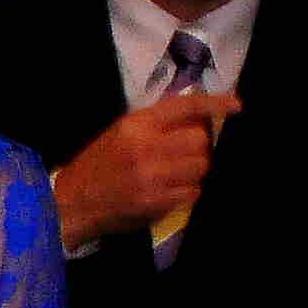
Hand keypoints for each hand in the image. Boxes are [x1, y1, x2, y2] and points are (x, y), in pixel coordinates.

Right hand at [52, 93, 237, 247]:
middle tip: (185, 154)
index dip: (214, 104)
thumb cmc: (96, 166)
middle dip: (198, 148)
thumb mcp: (120, 134)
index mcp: (135, 125)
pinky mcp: (156, 202)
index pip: (184, 107)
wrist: (70, 203)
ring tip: (175, 175)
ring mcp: (152, 177)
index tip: (237, 105)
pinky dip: (186, 192)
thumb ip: (155, 123)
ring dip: (194, 171)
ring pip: (200, 167)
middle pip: (199, 141)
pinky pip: (192, 193)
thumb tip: (196, 114)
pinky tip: (169, 192)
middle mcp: (145, 147)